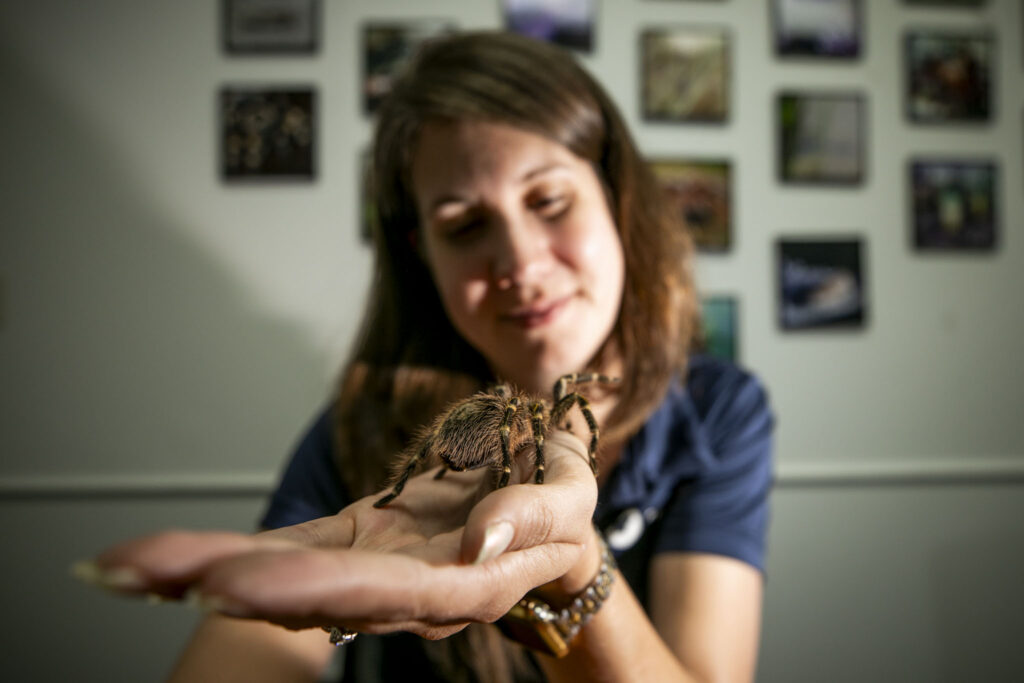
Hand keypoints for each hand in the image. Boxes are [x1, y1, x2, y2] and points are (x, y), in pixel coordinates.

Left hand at [80, 431, 599, 640]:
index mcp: (462, 580)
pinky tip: (166, 561)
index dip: (307, 588)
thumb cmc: (562, 504)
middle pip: (309, 594)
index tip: (232, 580)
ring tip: (119, 569)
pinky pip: (287, 550)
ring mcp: (371, 567)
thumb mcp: (571, 494)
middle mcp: (404, 587)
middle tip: (132, 573)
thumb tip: (482, 533)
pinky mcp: (353, 543)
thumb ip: (536, 513)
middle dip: (224, 582)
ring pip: (286, 577)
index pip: (379, 589)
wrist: (543, 512)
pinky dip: (227, 554)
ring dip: (203, 574)